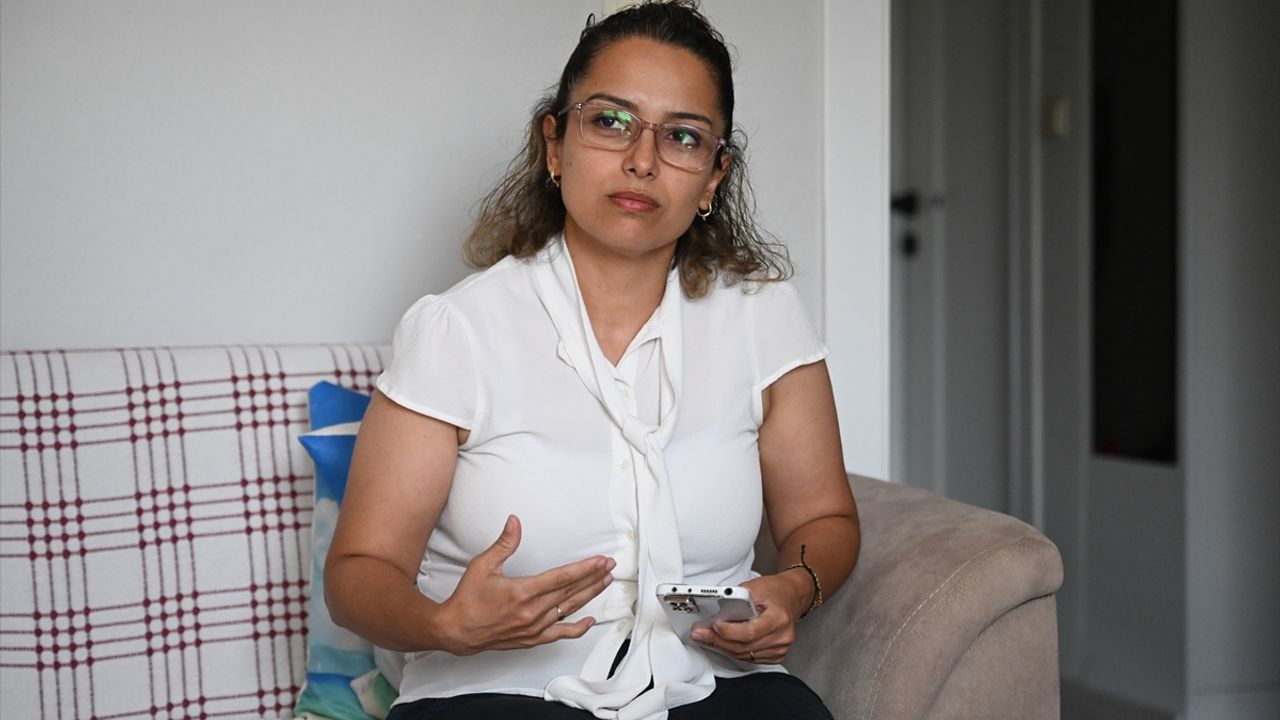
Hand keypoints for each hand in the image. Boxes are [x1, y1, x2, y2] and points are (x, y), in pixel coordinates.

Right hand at [435, 515, 614, 654]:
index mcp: (522, 592)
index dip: (584, 568)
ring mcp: (533, 628)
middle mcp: (531, 612)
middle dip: (593, 578)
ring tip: (605, 582)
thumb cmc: (468, 598)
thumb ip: (504, 543)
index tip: (600, 560)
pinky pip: (559, 634)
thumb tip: (515, 521)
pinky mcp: (531, 639)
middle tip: (610, 566)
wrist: (456, 630)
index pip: (562, 577)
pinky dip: (577, 629)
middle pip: (571, 592)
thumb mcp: (483, 565)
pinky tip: (589, 621)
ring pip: (569, 610)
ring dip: (589, 595)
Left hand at [689, 572, 807, 664]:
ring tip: (706, 638)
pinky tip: (723, 643)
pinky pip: (750, 658)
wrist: (791, 596)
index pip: (750, 632)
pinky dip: (735, 651)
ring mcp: (780, 648)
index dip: (729, 631)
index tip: (714, 625)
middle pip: (744, 646)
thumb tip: (715, 612)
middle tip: (700, 634)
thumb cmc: (774, 590)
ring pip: (744, 655)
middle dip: (718, 640)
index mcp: (779, 618)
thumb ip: (736, 600)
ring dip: (723, 647)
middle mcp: (782, 636)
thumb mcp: (754, 587)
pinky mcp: (776, 655)